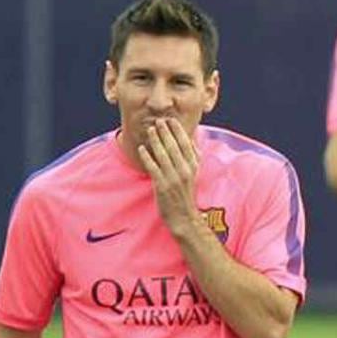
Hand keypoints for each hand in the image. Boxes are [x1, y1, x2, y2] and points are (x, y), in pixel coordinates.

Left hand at [137, 118, 201, 237]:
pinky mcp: (162, 186)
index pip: (186, 145)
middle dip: (166, 132)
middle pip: (174, 147)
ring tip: (150, 130)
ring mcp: (173, 178)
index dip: (178, 131)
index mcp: (193, 167)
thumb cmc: (186, 194)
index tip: (172, 121)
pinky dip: (147, 157)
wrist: (184, 217)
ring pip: (163, 155)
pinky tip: (142, 148)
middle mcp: (185, 171)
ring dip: (156, 141)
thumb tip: (191, 141)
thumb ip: (193, 158)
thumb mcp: (194, 174)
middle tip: (159, 121)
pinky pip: (153, 168)